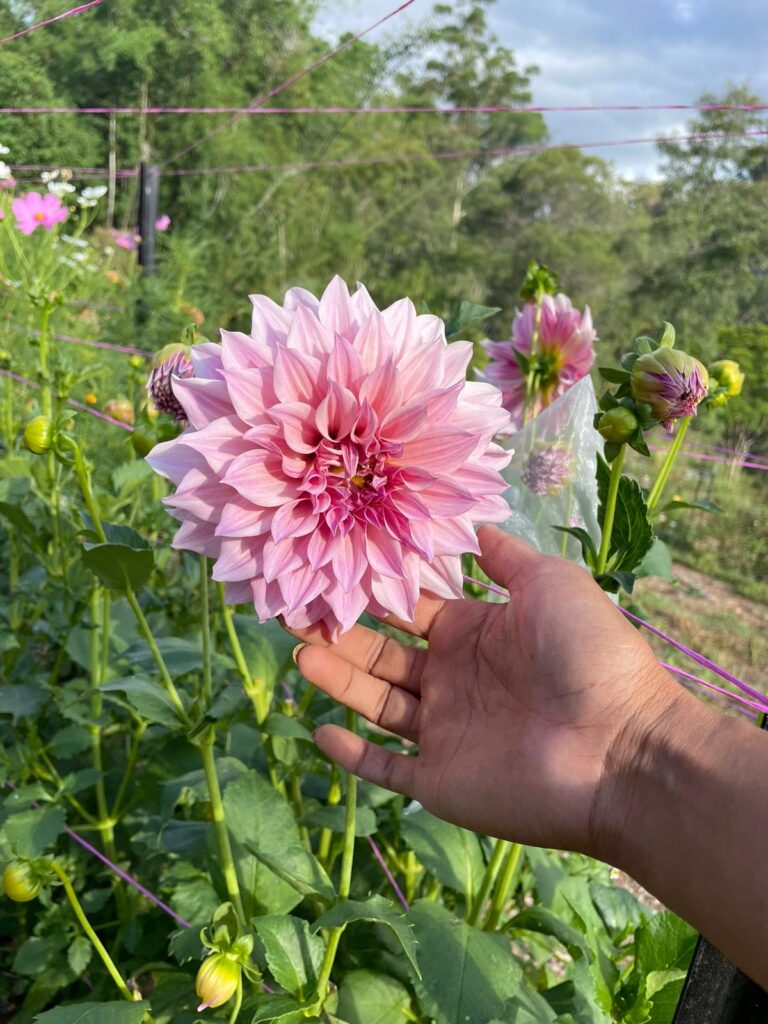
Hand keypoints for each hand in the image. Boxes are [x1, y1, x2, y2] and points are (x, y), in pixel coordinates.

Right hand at [288, 526, 684, 857]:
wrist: (622, 747)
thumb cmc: (589, 655)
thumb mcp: (551, 583)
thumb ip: (506, 557)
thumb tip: (473, 523)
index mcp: (475, 632)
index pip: (409, 608)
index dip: (372, 589)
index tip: (329, 565)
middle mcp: (453, 679)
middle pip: (382, 652)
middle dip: (340, 629)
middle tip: (293, 607)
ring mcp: (445, 732)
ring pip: (376, 703)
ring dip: (337, 678)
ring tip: (298, 649)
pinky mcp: (441, 780)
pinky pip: (386, 768)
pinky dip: (352, 754)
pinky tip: (322, 728)